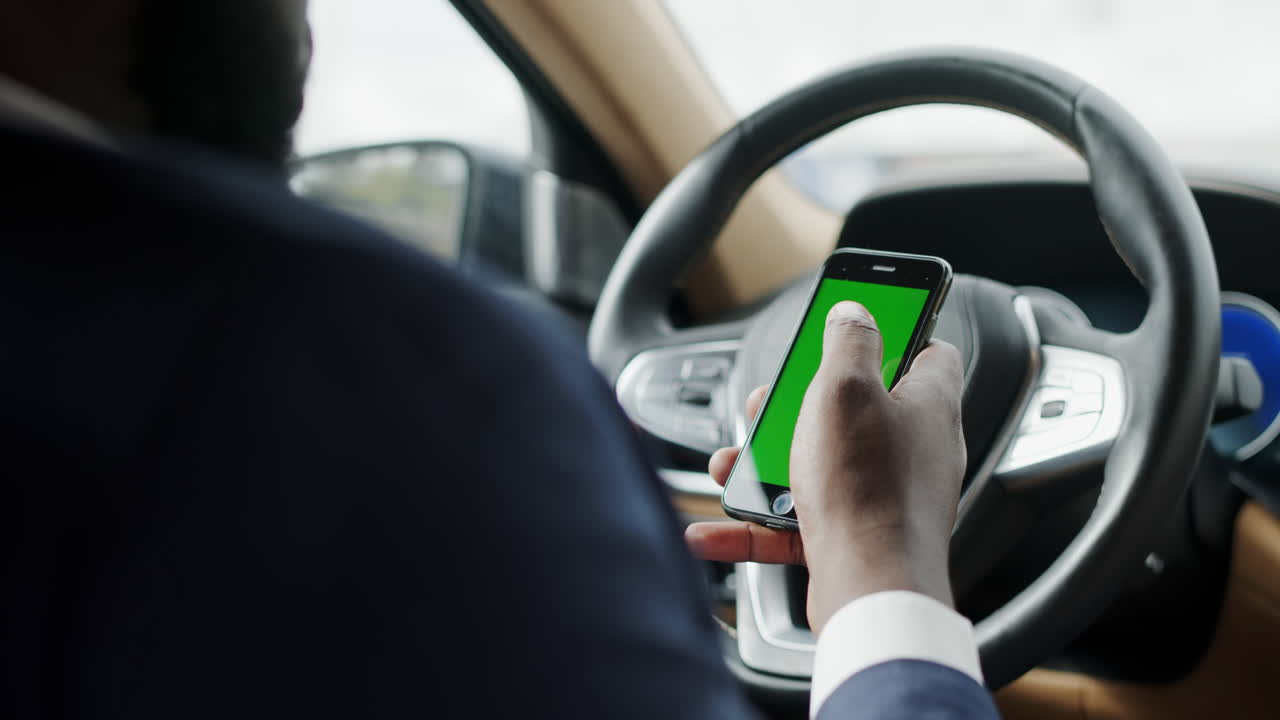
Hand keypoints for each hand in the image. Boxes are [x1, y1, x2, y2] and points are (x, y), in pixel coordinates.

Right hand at [685, 301, 965, 632]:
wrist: (871, 591)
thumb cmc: (868, 492)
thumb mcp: (846, 388)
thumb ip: (849, 341)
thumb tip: (854, 309)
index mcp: (926, 404)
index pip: (927, 349)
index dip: (894, 329)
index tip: (856, 321)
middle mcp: (912, 449)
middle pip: (853, 407)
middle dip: (797, 405)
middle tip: (767, 405)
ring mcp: (884, 496)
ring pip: (819, 463)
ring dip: (766, 463)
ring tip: (734, 466)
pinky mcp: (855, 536)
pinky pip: (798, 520)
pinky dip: (757, 521)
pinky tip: (716, 527)